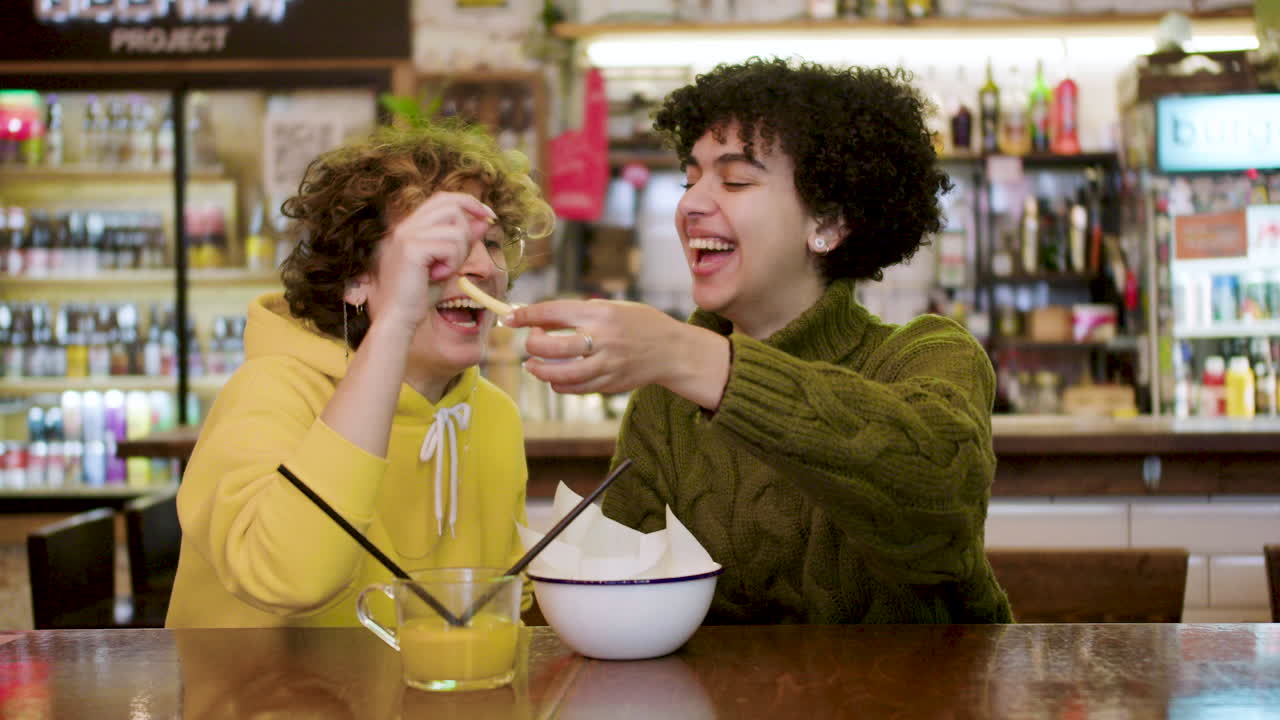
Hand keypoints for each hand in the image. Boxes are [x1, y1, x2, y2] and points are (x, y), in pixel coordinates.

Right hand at [373, 192, 496, 331]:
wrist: (400, 317)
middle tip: (457, 260)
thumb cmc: (420, 294)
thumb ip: (463, 241)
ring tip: (443, 272)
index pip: (443, 198)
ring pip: (455, 229)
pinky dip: (452, 263)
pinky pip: (450, 246)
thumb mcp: (448, 263)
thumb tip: (483, 221)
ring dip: (459, 254)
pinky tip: (437, 276)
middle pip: (451, 206)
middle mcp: (406, 226)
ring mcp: (406, 235)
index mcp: (411, 226)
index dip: (470, 203)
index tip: (489, 216)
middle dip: (467, 232)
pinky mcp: (411, 248)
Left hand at [509, 300, 729, 407]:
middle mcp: (603, 338)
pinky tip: (554, 378)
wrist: (672, 350)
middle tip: (531, 343)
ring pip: (559, 374)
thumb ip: (579, 313)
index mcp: (601, 312)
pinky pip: (575, 388)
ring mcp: (607, 364)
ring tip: (533, 366)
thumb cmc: (639, 323)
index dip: (527, 315)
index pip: (553, 312)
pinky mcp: (610, 383)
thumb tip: (539, 318)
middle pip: (551, 346)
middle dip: (532, 345)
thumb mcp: (612, 307)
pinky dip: (558, 384)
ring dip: (539, 371)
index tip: (510, 318)